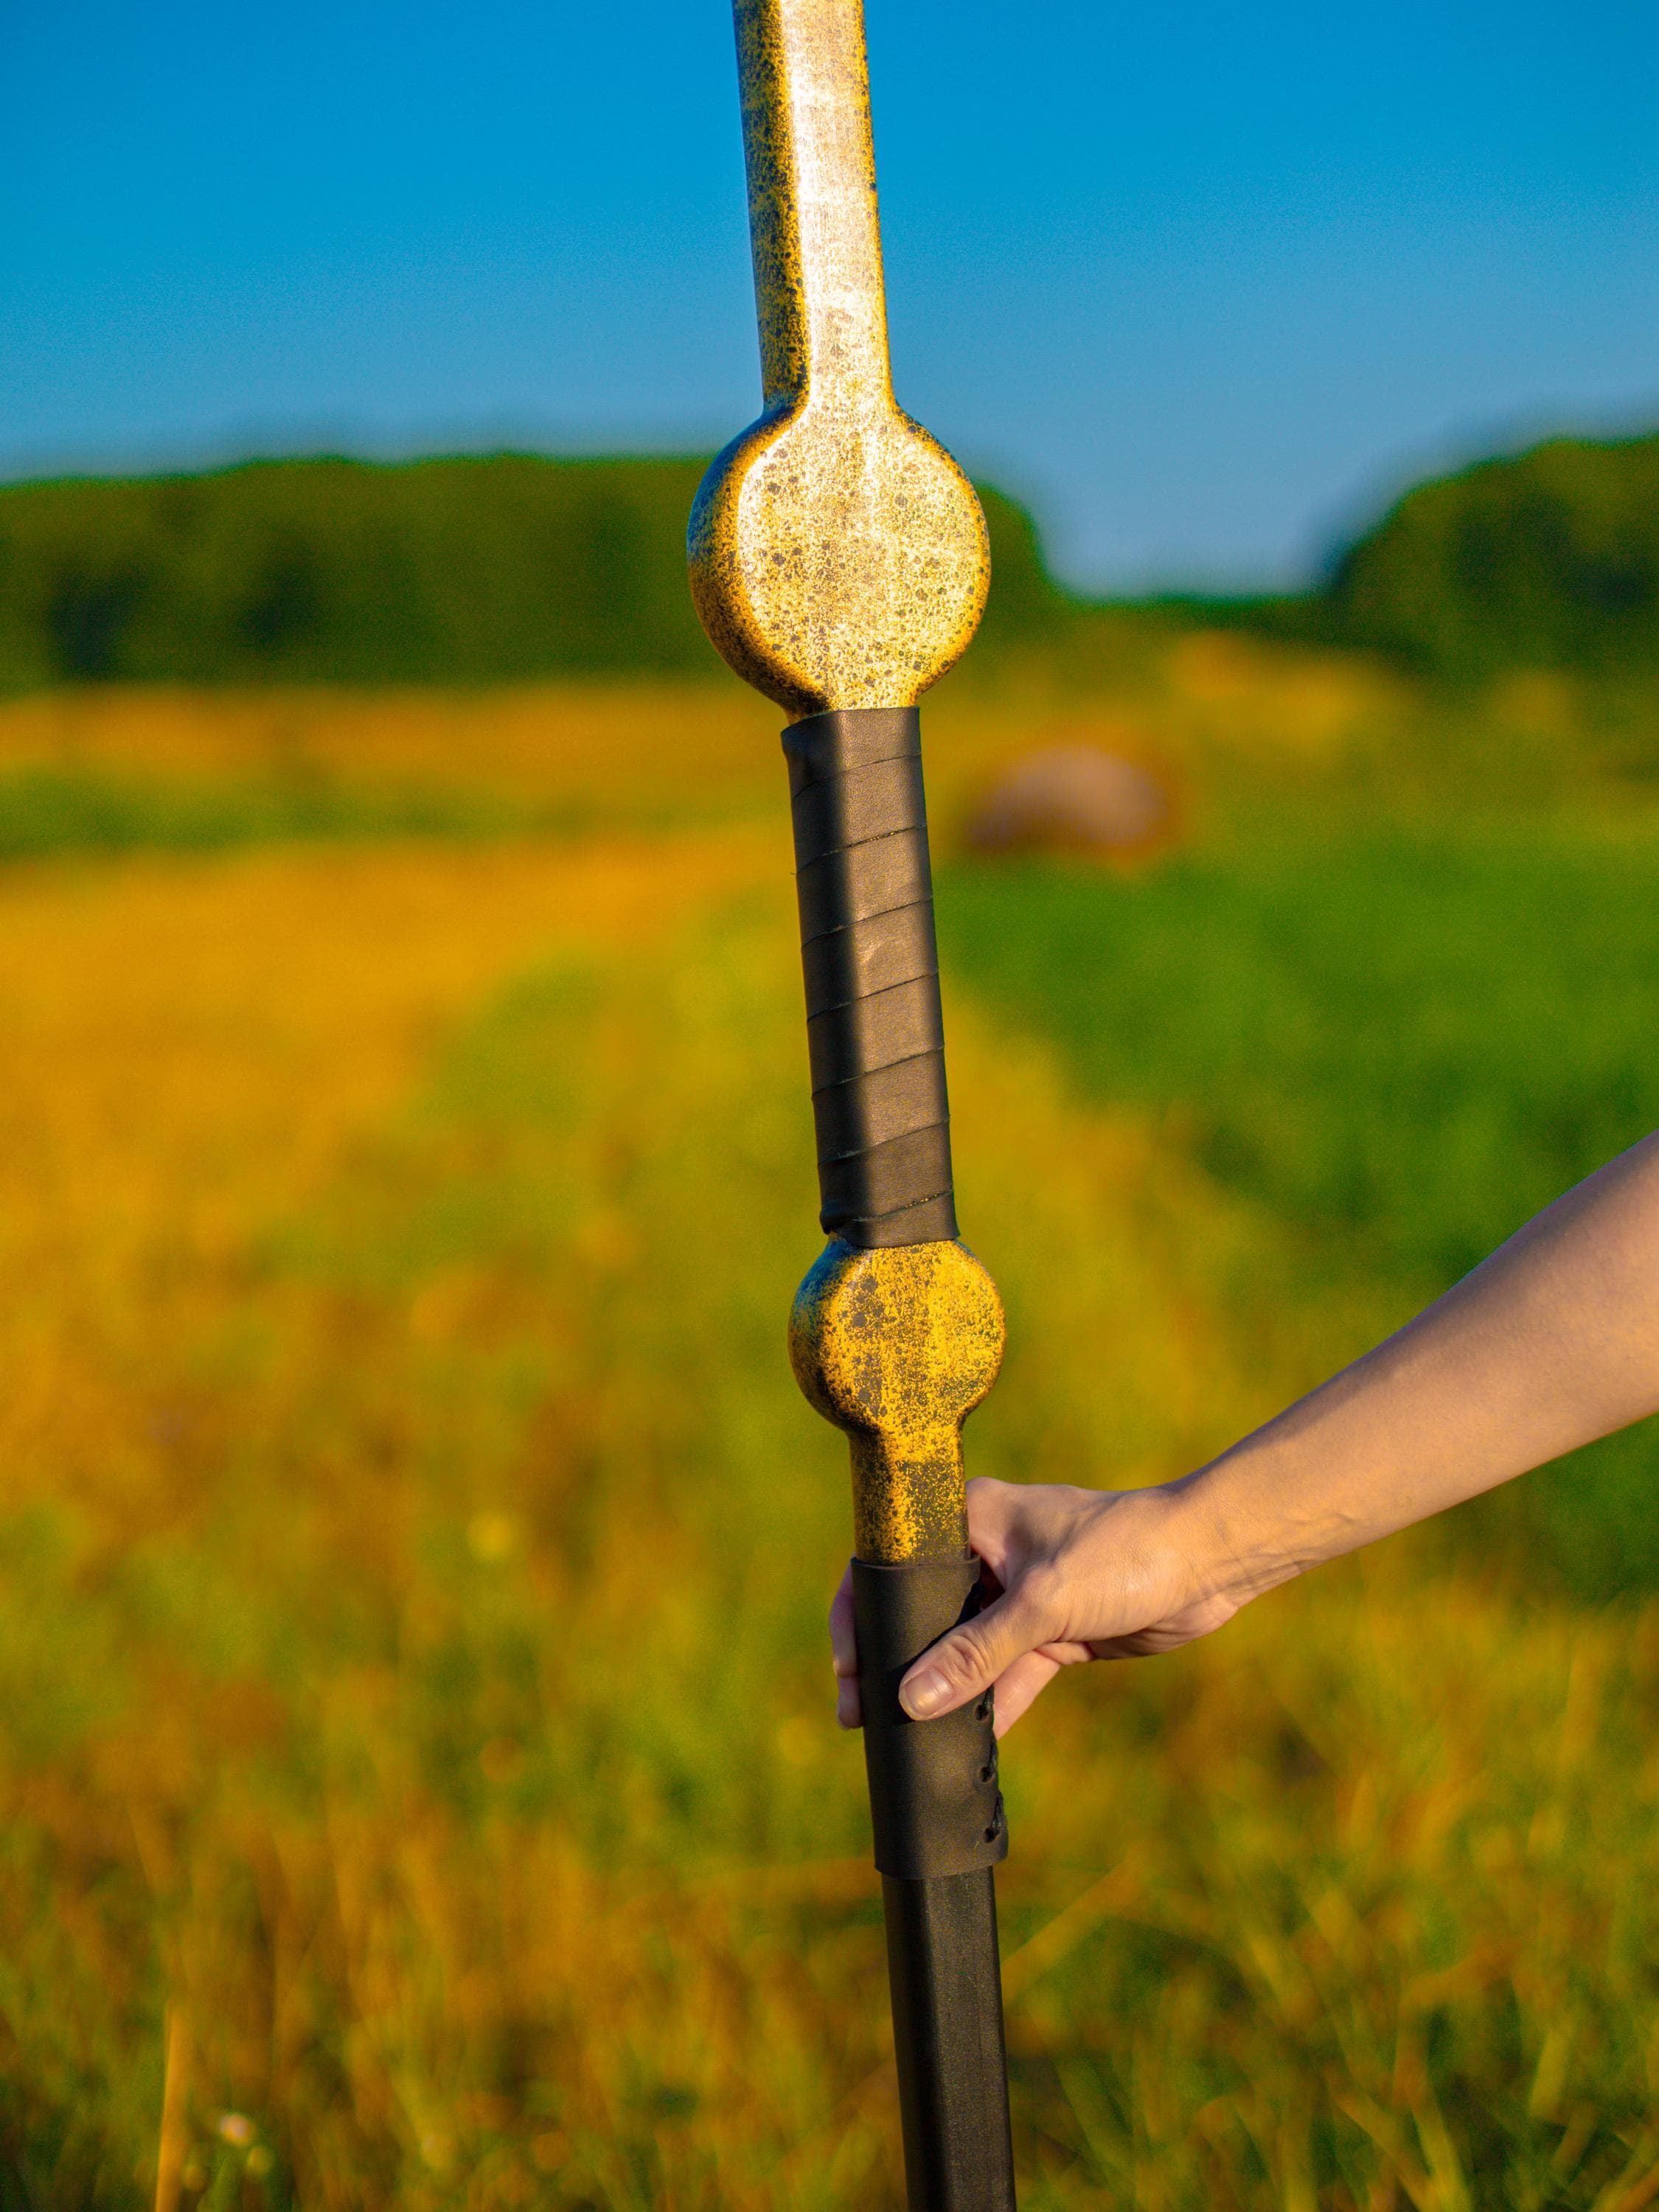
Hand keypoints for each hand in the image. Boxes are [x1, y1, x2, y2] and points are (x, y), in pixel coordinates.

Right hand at [829, 1476, 1243, 1735]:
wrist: (1208, 1561)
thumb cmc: (1124, 1550)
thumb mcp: (1042, 1602)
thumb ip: (976, 1654)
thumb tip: (911, 1699)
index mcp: (970, 1517)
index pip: (894, 1563)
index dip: (861, 1616)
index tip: (848, 1672)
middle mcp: (985, 1552)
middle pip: (924, 1613)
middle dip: (898, 1665)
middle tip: (863, 1718)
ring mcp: (1018, 1593)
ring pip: (965, 1651)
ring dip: (944, 1692)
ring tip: (908, 1743)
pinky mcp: (1050, 1629)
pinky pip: (1006, 1674)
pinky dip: (990, 1706)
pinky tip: (968, 1748)